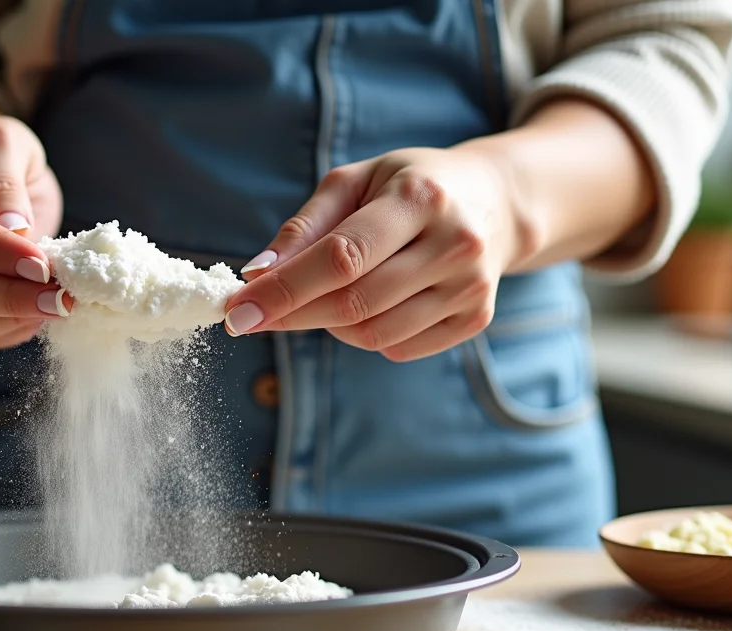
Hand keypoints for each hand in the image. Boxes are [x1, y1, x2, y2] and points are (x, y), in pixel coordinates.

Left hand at [224, 146, 530, 361]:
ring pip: (373, 334)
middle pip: (354, 303)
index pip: (341, 257)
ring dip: (328, 325)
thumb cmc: (408, 187)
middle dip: (292, 314)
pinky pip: (397, 348)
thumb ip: (304, 227)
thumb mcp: (354, 182)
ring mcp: (470, 286)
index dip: (284, 289)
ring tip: (322, 295)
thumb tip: (257, 273)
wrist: (495, 202)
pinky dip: (365, 335)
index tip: (236, 311)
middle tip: (251, 315)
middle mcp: (453, 243)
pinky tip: (367, 304)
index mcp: (420, 198)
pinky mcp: (475, 318)